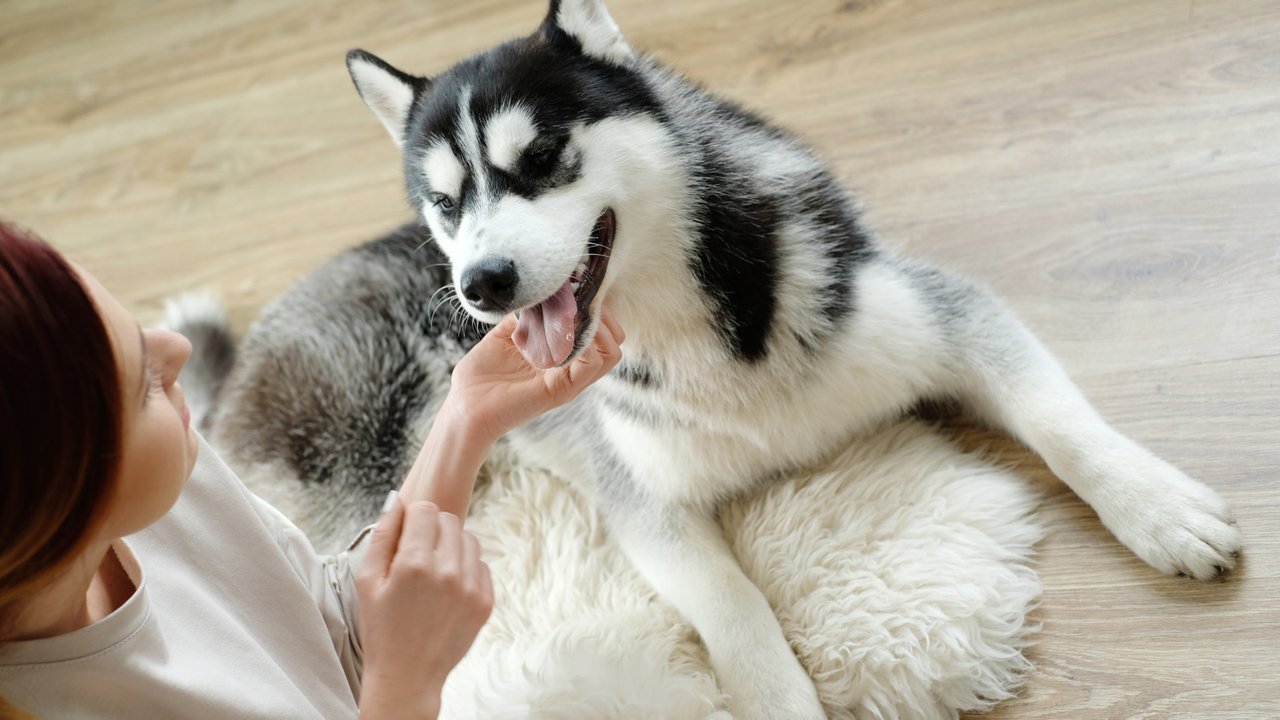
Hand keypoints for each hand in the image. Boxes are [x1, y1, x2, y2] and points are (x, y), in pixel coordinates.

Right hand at [356, 500, 492, 719]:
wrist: (407, 675)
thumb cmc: (382, 628)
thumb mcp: (368, 580)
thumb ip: (384, 535)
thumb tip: (397, 500)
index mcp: (415, 564)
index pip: (426, 510)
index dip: (413, 518)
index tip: (407, 535)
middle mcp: (448, 572)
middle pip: (450, 521)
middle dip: (433, 530)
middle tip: (418, 555)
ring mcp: (471, 588)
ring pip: (469, 539)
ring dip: (452, 546)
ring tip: (434, 571)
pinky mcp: (485, 602)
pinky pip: (482, 565)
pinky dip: (467, 569)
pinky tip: (447, 588)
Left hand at [446, 306, 623, 442]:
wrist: (464, 406)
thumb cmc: (479, 377)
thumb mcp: (504, 334)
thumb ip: (524, 316)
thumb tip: (539, 293)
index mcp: (560, 357)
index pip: (599, 331)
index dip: (594, 308)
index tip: (575, 292)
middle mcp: (570, 369)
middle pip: (613, 341)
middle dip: (602, 316)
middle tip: (577, 305)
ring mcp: (568, 380)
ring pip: (611, 353)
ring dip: (597, 328)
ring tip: (572, 318)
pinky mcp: (561, 390)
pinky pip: (593, 364)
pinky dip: (587, 343)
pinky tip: (563, 333)